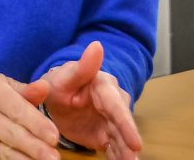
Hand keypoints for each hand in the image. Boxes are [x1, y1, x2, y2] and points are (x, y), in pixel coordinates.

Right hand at [0, 74, 60, 159]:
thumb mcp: (6, 88)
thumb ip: (27, 91)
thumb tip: (45, 87)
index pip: (17, 110)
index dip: (37, 125)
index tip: (54, 137)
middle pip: (11, 134)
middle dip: (35, 147)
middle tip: (54, 157)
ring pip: (2, 152)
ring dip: (25, 159)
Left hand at [41, 41, 141, 159]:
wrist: (56, 97)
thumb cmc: (60, 84)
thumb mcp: (65, 77)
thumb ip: (82, 66)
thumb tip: (97, 46)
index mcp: (103, 87)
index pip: (116, 107)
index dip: (126, 125)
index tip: (137, 143)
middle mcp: (113, 103)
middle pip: (123, 126)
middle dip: (129, 144)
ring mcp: (111, 121)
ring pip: (122, 139)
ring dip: (126, 154)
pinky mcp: (107, 134)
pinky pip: (115, 148)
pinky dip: (119, 158)